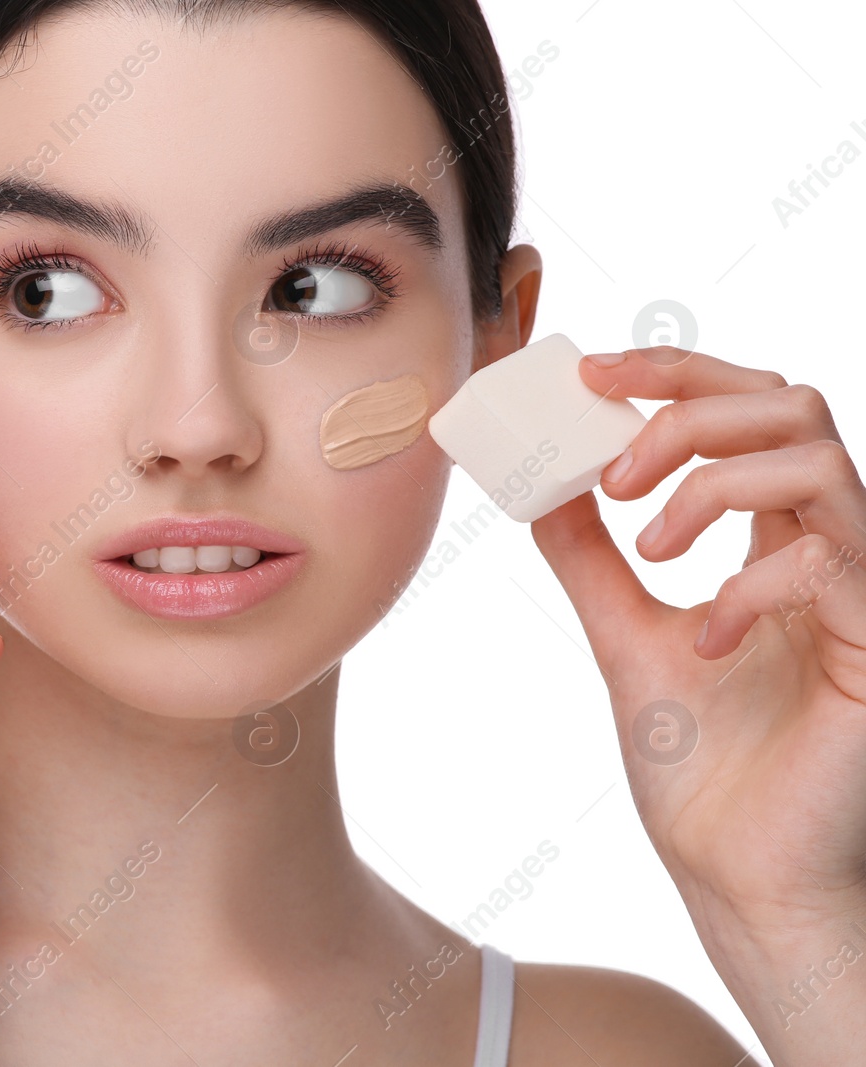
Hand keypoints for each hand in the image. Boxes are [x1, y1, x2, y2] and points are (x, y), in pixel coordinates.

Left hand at [528, 346, 865, 1058]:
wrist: (735, 871)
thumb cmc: (699, 765)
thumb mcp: (624, 634)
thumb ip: (591, 558)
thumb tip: (542, 485)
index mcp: (776, 538)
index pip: (748, 409)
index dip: (675, 372)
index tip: (588, 373)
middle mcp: (831, 548)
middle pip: (790, 403)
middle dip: (688, 407)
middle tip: (612, 466)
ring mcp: (864, 591)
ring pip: (817, 458)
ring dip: (710, 482)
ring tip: (649, 545)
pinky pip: (831, 559)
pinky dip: (749, 580)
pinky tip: (706, 636)